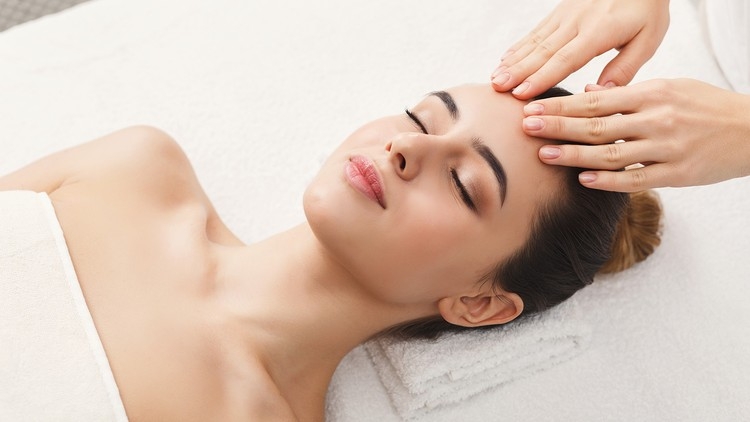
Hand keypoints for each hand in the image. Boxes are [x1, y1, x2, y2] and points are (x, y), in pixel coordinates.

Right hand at [491, 0, 669, 99]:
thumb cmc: (647, 8)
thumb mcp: (648, 38)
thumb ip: (625, 68)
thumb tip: (599, 93)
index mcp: (600, 32)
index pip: (566, 59)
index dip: (542, 77)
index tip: (522, 93)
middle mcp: (577, 22)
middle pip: (543, 51)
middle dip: (518, 72)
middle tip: (498, 88)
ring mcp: (565, 15)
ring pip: (534, 41)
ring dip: (513, 61)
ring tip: (495, 78)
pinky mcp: (560, 11)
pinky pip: (535, 31)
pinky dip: (518, 46)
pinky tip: (504, 59)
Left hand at [521, 79, 749, 191]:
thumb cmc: (705, 107)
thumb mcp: (670, 88)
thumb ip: (629, 94)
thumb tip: (590, 94)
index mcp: (652, 94)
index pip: (596, 101)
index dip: (562, 106)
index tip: (534, 108)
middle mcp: (657, 120)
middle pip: (597, 126)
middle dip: (559, 127)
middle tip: (527, 128)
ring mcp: (667, 148)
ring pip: (611, 154)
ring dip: (574, 155)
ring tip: (545, 155)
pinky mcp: (677, 174)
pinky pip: (636, 179)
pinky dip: (608, 181)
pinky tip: (583, 180)